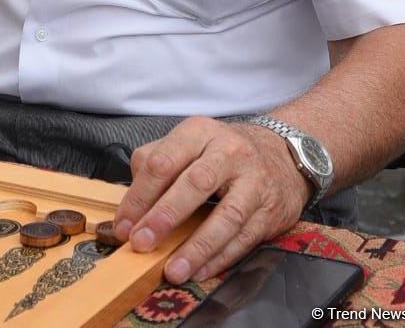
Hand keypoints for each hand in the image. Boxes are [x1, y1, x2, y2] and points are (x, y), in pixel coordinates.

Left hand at [113, 117, 310, 283]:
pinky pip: (244, 237)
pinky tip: (200, 271)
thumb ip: (156, 162)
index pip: (163, 162)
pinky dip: (220, 257)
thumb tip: (131, 203)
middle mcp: (228, 152)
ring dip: (196, 247)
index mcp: (199, 132)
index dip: (139, 196)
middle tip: (141, 243)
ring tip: (173, 270)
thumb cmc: (220, 153)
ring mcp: (253, 181)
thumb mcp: (188, 143)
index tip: (123, 226)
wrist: (280, 154)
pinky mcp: (270, 209)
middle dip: (164, 216)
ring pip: (225, 216)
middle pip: (194, 184)